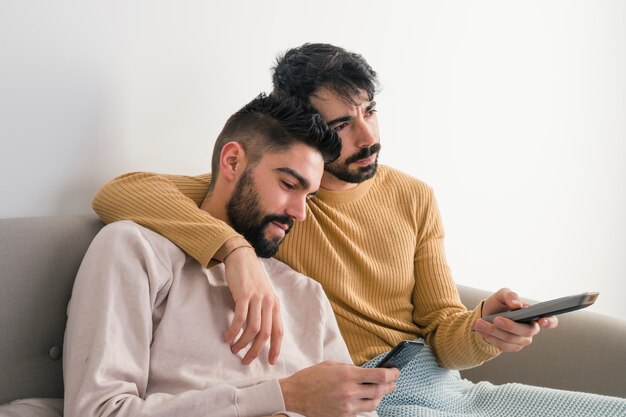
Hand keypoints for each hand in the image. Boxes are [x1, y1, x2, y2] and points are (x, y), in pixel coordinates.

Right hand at [221, 240, 282, 364]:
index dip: (276, 348)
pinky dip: (234, 330)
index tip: (270, 362)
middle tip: (246, 361)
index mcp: (275, 305)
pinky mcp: (244, 295)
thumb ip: (264, 312)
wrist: (242, 257)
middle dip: (256, 351)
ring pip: (253, 328)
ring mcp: (257, 298)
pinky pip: (240, 317)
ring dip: (243, 343)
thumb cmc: (251, 279)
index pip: (279, 331)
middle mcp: (269, 302)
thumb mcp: (263, 295)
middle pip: (266, 334)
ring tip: (234, 349)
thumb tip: (260, 334)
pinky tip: (227, 338)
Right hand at [279, 361, 398, 416]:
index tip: (396, 372)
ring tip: (381, 391)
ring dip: (379, 397)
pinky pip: (360, 412)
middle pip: (380, 391)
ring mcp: (347, 407)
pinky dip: (365, 405)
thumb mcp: (332, 366)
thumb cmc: (311, 378)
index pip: (379, 376)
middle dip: (390, 385)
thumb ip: (351, 368)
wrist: (294, 395)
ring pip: (373, 404)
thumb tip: (367, 372)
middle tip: (393, 382)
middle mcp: (349, 391)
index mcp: (347, 375)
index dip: (392, 374)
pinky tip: (364, 400)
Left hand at [473, 288, 557, 351]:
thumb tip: (516, 304)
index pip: (550, 320)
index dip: (549, 321)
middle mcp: (531, 328)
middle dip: (510, 326)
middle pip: (527, 331)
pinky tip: (481, 330)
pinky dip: (491, 338)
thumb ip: (510, 295)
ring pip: (512, 339)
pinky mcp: (512, 347)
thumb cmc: (498, 304)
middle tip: (496, 319)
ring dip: (494, 332)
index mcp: (534, 314)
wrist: (485, 316)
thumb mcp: (501, 295)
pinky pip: (504, 346)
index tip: (542, 320)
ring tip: (480, 323)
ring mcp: (522, 340)